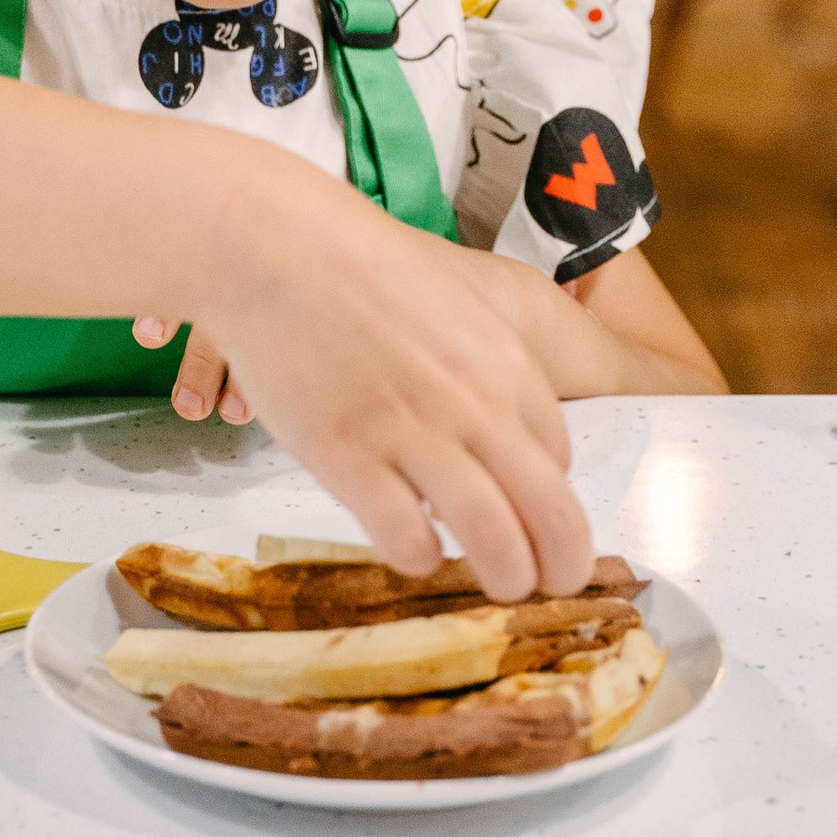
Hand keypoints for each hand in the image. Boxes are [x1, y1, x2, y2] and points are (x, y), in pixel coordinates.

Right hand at [155, 179, 601, 600]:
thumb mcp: (451, 301)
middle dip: (562, 564)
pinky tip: (414, 550)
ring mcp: (413, 432)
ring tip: (499, 587)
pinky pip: (407, 537)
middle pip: (551, 512)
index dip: (554, 497)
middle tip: (551, 583)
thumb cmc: (357, 270)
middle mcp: (474, 404)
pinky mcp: (349, 457)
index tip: (538, 517)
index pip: (560, 458)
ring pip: (493, 538)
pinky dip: (421, 558)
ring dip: (507, 576)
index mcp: (505, 363)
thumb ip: (485, 363)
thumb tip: (502, 427)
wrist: (275, 250)